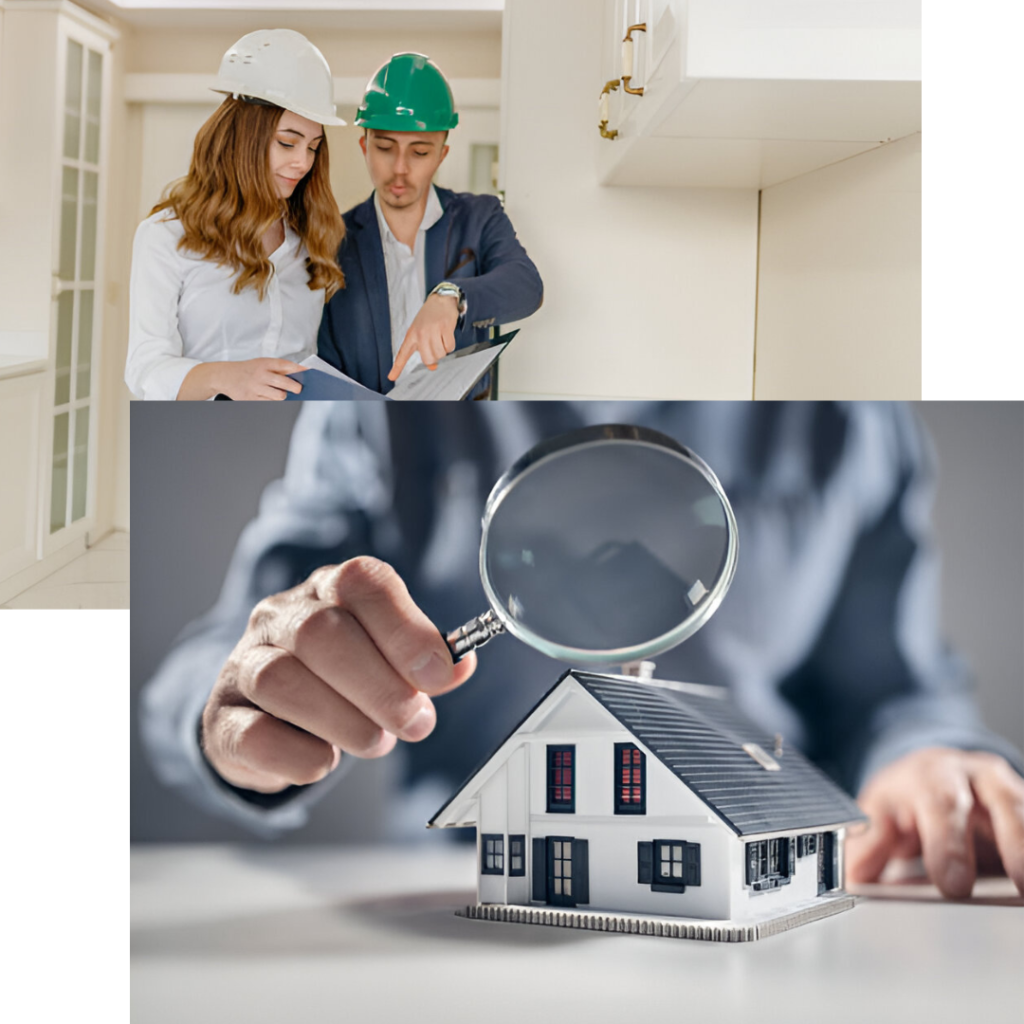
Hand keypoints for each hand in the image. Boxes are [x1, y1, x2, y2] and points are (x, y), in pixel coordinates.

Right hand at [178, 358, 305, 400]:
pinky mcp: (251, 399)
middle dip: (296, 388)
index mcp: (264, 363)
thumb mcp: (261, 363)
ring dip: (283, 396)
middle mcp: (261, 375)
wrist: (224, 375)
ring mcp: (256, 388)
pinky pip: (269, 403)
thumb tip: (300, 372)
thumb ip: (279, 368)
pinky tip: (269, 397)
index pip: (286, 365)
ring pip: (279, 397)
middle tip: (298, 389)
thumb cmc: (247, 369)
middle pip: (286, 384)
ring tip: (279, 392)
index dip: (299, 370)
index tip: (309, 373)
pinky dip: (272, 401)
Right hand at [201, 557, 476, 792]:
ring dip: (343, 720)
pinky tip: (325, 760)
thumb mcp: (386, 658)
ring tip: (375, 741)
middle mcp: (279, 616)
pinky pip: (252, 734)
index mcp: (328, 589)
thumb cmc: (337, 678)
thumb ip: (423, 662)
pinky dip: (298, 755)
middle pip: (321, 632)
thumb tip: (459, 666)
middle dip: (380, 686)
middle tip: (415, 723)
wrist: (266, 714)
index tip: (439, 676)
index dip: (405, 629)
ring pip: (281, 679)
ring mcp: (242, 664)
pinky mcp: (221, 719)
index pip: (361, 583)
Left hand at [388, 292, 458, 380]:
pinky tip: (446, 336)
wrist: (440, 300)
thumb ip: (424, 350)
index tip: (391, 377)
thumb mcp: (422, 333)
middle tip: (435, 346)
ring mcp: (432, 330)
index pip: (402, 354)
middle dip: (435, 357)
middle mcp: (420, 333)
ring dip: (443, 350)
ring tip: (440, 338)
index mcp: (411, 335)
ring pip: (440, 354)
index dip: (397, 367)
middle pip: (428, 359)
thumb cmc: (429, 317)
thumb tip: (432, 367)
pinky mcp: (445, 328)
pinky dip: (450, 344)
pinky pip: (450, 347)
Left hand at [846, 747, 1023, 897]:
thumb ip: (872, 839)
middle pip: (1003, 803)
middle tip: (1021, 885)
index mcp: (934, 775)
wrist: (935, 772)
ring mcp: (1011, 791)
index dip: (949, 844)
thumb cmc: (908, 796)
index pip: (943, 804)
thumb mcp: (881, 809)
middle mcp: (979, 777)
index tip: (953, 885)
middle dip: (1014, 844)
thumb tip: (855, 871)